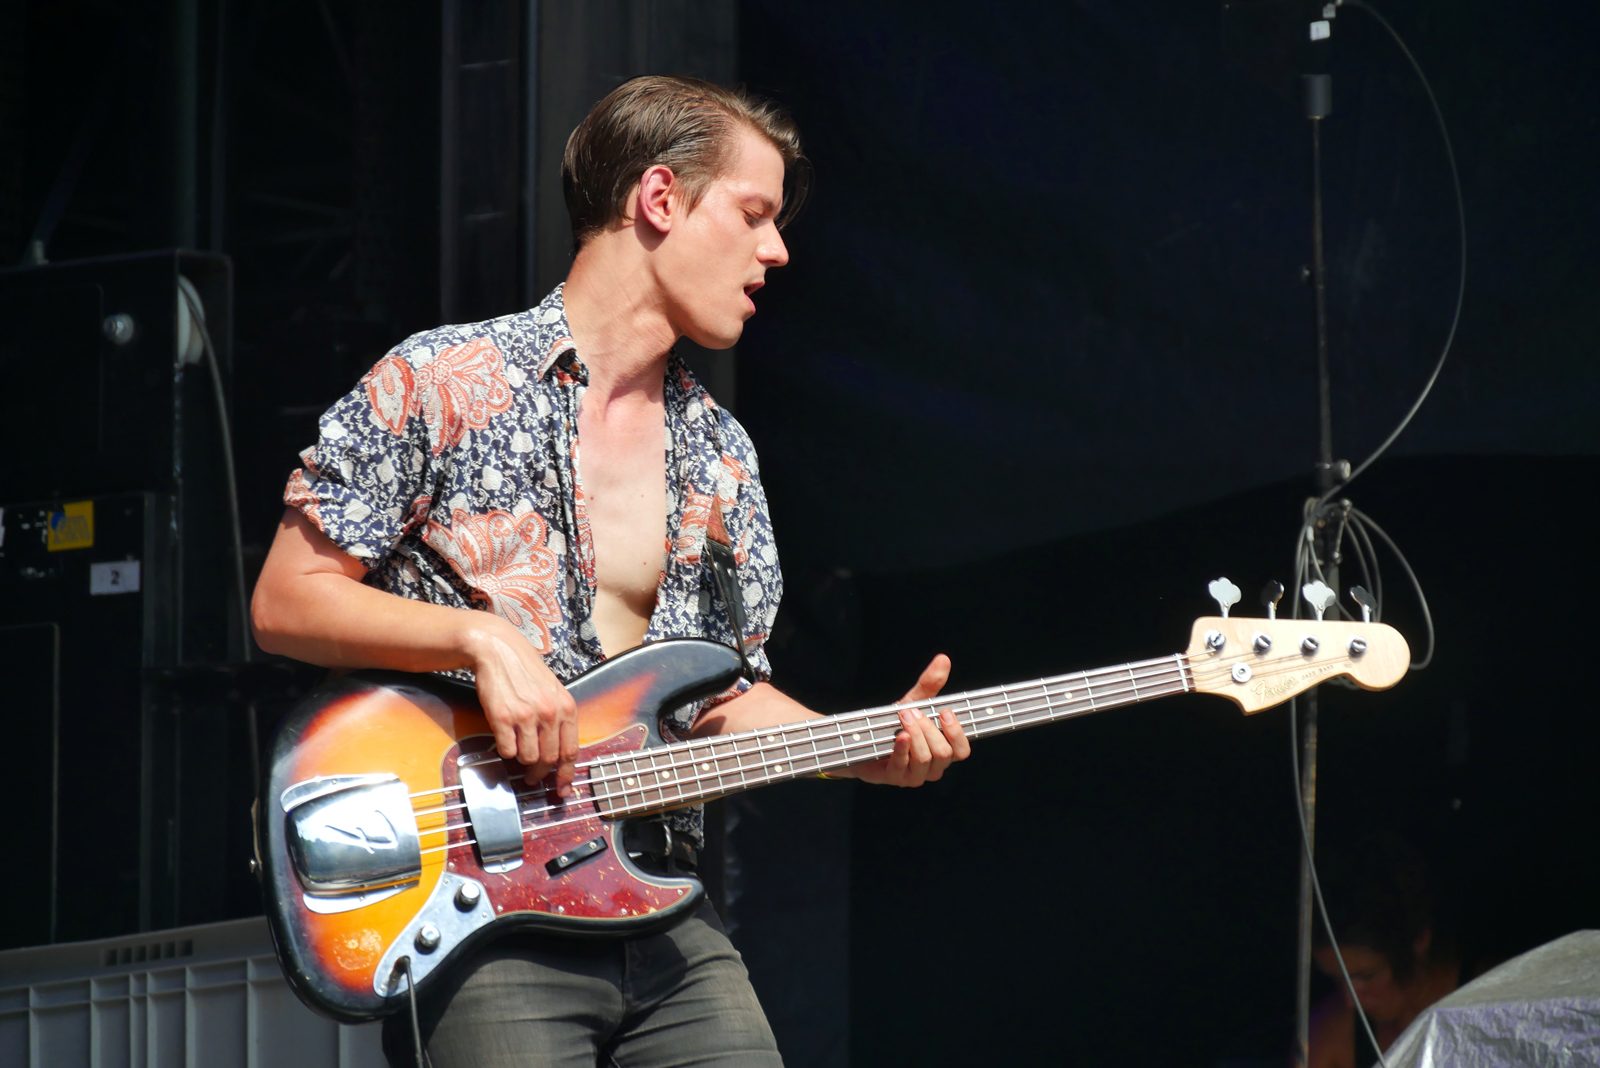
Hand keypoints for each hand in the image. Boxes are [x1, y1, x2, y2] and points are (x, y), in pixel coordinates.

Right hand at [464, 617, 578, 794]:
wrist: (498, 650)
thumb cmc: (526, 672)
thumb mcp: (553, 691)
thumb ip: (559, 719)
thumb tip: (559, 754)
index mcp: (567, 708)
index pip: (571, 751)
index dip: (566, 775)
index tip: (562, 789)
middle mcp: (549, 713)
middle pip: (549, 759)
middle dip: (541, 774)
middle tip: (532, 778)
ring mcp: (526, 716)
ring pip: (528, 759)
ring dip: (521, 762)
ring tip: (517, 753)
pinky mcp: (502, 717)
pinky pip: (507, 750)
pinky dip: (505, 751)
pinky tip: (504, 740)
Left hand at [850, 654, 969, 786]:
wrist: (862, 739)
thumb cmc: (893, 724)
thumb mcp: (913, 703)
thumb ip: (929, 685)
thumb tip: (943, 659)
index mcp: (942, 752)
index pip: (962, 751)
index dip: (957, 733)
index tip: (945, 711)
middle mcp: (932, 767)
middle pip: (944, 753)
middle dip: (930, 729)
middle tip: (914, 711)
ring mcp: (913, 776)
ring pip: (925, 759)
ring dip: (916, 734)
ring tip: (903, 716)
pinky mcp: (893, 777)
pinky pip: (902, 765)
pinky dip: (902, 748)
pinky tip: (899, 735)